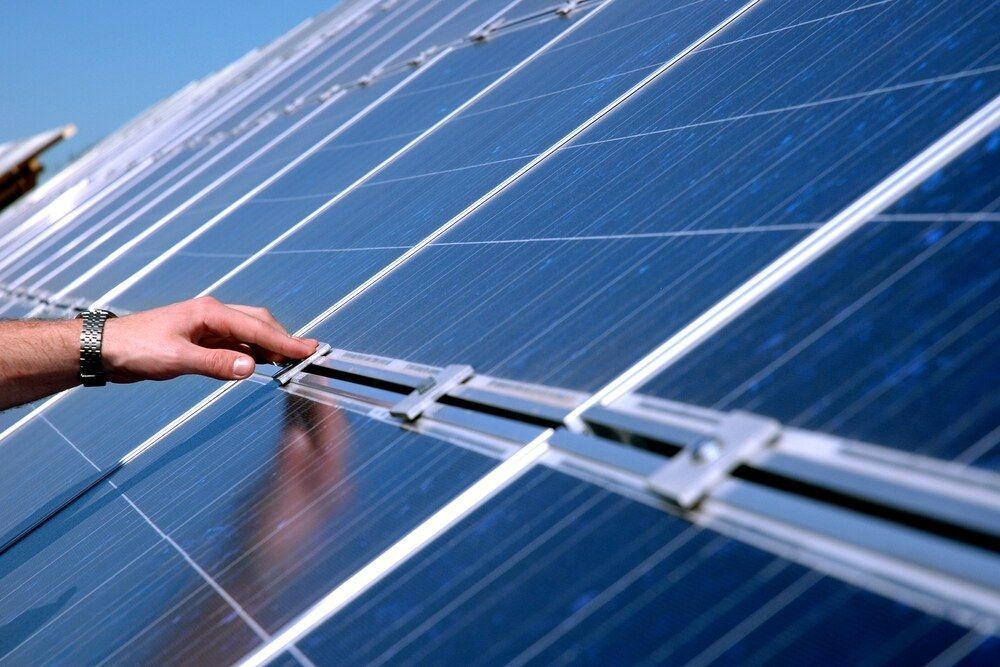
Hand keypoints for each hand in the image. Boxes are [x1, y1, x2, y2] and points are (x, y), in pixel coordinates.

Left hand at [101, 296, 317, 382]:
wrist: (104, 348)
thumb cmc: (135, 348)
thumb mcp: (175, 359)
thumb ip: (214, 364)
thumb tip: (251, 368)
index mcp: (210, 313)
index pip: (256, 328)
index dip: (285, 341)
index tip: (309, 351)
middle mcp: (212, 315)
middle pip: (258, 324)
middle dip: (283, 339)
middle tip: (306, 356)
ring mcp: (207, 327)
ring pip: (248, 334)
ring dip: (269, 347)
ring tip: (289, 361)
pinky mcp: (200, 340)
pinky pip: (235, 344)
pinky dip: (251, 353)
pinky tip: (259, 363)